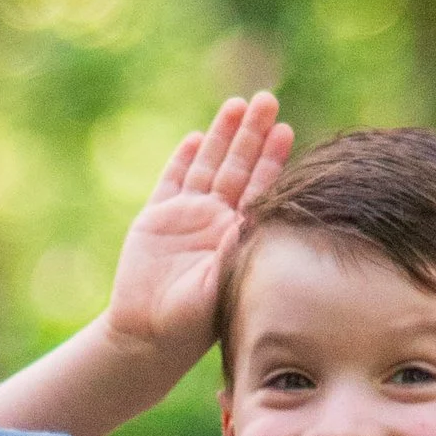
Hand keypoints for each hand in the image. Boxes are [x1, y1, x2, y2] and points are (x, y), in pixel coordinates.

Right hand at [104, 93, 292, 369]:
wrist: (148, 336)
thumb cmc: (194, 321)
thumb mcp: (224, 283)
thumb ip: (236, 247)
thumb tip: (253, 215)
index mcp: (238, 235)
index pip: (260, 187)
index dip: (272, 158)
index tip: (286, 129)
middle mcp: (215, 220)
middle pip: (238, 166)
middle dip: (252, 134)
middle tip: (267, 100)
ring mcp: (186, 217)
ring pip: (208, 165)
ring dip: (222, 135)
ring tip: (238, 104)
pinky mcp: (156, 218)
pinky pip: (172, 181)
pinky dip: (183, 159)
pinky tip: (195, 137)